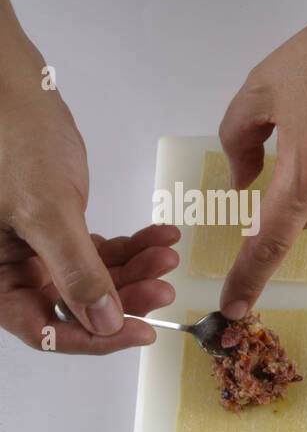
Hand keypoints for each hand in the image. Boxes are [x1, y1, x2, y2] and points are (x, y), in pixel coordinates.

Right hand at [0, 80, 178, 353]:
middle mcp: (12, 269)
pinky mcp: (59, 230)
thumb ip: (76, 271)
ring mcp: (36, 251)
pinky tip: (161, 237)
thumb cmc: (12, 139)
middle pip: (76, 308)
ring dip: (136, 270)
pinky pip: (101, 252)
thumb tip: (104, 325)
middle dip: (125, 298)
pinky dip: (133, 247)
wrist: (15, 91)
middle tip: (164, 288)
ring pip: (96, 280)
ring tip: (166, 255)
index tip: (141, 334)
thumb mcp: (46, 210)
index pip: (42, 329)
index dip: (93, 339)